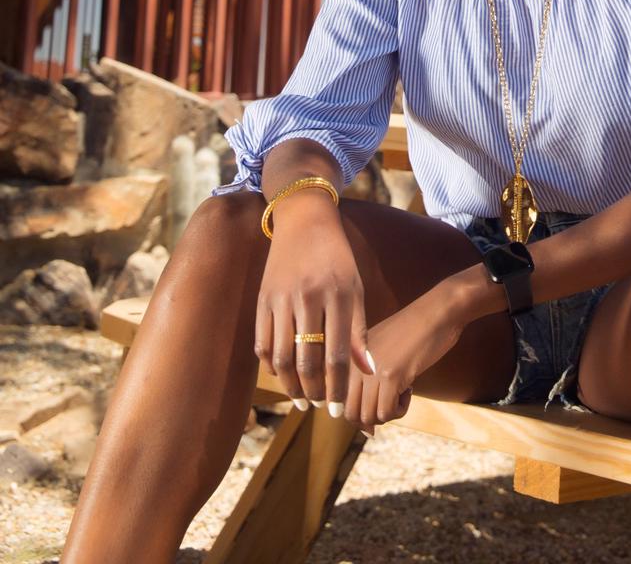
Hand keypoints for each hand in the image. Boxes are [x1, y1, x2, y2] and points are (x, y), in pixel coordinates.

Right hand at [254, 195, 373, 410]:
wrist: (304, 221)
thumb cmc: (337, 258)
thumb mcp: (356, 288)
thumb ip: (360, 330)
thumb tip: (368, 369)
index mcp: (338, 295)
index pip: (337, 354)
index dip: (338, 387)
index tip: (341, 409)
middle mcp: (308, 297)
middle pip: (307, 360)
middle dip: (315, 391)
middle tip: (321, 406)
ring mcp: (281, 299)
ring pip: (282, 357)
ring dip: (291, 384)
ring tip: (303, 398)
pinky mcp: (262, 299)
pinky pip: (262, 343)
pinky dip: (271, 366)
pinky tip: (283, 376)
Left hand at [344, 281, 465, 435]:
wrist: (437, 312)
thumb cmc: (413, 332)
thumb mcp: (380, 351)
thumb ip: (367, 382)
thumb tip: (367, 430)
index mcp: (348, 357)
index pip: (339, 401)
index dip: (358, 412)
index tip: (379, 403)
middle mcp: (353, 364)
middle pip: (351, 414)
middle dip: (373, 418)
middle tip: (392, 401)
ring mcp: (370, 370)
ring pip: (368, 417)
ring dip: (387, 414)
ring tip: (401, 393)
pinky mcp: (390, 375)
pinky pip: (386, 412)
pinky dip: (400, 410)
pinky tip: (410, 389)